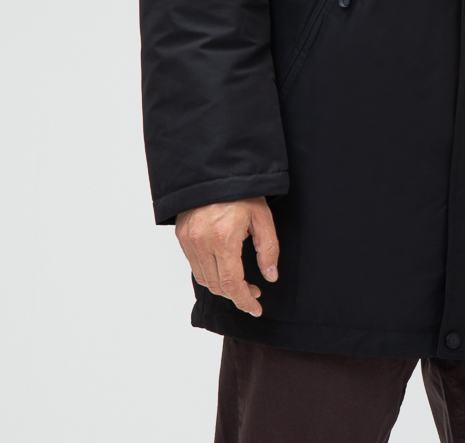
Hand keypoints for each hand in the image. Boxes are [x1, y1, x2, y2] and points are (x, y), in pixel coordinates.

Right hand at [175, 197, 278, 317]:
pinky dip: (208, 272)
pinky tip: (222, 267)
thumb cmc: (242, 191)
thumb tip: (270, 276)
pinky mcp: (181, 235)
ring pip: (203, 279)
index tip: (256, 309)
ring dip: (221, 286)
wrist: (215, 168)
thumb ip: (268, 248)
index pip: (231, 284)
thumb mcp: (262, 217)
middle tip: (253, 291)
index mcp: (223, 239)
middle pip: (217, 286)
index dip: (244, 301)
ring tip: (239, 281)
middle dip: (236, 294)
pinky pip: (194, 265)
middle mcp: (201, 242)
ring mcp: (188, 239)